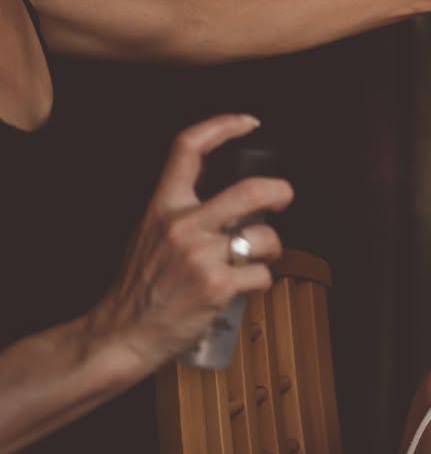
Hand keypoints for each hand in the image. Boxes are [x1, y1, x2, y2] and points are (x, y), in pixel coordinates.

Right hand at [85, 114, 293, 368]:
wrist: (122, 332)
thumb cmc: (140, 285)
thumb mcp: (149, 232)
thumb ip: (182, 209)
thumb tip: (226, 195)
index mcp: (163, 206)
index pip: (187, 148)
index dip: (222, 126)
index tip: (247, 121)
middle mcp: (183, 225)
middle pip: (249, 190)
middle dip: (280, 191)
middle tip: (285, 196)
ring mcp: (202, 256)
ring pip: (265, 237)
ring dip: (272, 248)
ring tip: (258, 258)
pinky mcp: (218, 287)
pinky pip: (262, 276)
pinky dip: (261, 282)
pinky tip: (245, 286)